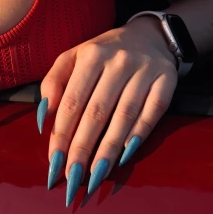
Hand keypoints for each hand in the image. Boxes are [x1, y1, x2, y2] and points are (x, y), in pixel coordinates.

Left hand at [38, 20, 177, 204]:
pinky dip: (138, 136)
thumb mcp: (73, 58)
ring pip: (124, 116)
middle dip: (82, 148)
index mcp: (91, 55)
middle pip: (97, 111)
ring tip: (95, 176)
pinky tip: (124, 157)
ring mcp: (145, 70)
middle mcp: (118, 61)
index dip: (62, 134)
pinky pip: (152, 113)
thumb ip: (53, 83)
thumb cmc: (103, 54)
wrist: (149, 35)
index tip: (54, 162)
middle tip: (72, 177)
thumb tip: (45, 117)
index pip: (72, 101)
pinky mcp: (166, 80)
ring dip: (108, 150)